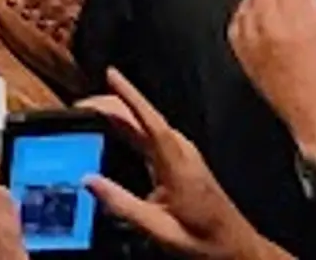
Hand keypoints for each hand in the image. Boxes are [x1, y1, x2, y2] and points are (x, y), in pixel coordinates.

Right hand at [87, 72, 298, 259]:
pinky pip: (151, 134)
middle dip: (111, 104)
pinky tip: (113, 129)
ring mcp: (185, 155)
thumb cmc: (205, 242)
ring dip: (118, 114)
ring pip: (147, 124)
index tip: (111, 74)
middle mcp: (183, 154)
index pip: (152, 123)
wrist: (238, 248)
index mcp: (179, 167)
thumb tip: (89, 181)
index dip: (131, 96)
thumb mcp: (162, 232)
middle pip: (145, 118)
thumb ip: (125, 207)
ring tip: (88, 114)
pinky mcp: (182, 161)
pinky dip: (128, 126)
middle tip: (78, 107)